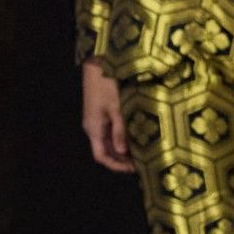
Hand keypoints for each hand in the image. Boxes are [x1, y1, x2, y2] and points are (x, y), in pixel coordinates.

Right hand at [80, 58, 133, 172]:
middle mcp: (92, 127)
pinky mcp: (100, 113)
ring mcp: (95, 120)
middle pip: (105, 151)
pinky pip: (109, 132)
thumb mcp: (116, 108)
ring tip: (141, 153)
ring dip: (122, 149)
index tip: (133, 170)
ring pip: (108, 142)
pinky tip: (134, 138)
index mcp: (93, 129)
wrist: (97, 63)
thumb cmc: (107, 84)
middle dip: (121, 160)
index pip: (101, 156)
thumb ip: (120, 130)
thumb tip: (123, 153)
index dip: (116, 166)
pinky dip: (120, 138)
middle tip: (141, 164)